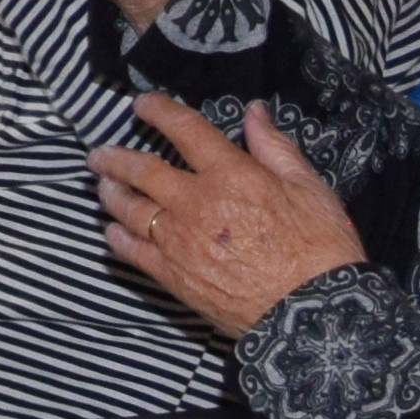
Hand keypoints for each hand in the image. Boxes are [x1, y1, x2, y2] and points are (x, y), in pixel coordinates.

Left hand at [93, 97, 371, 343]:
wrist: (312, 313)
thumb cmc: (320, 248)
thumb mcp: (308, 186)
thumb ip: (274, 147)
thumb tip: (255, 112)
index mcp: (231, 174)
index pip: (184, 130)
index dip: (159, 111)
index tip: (143, 104)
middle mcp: (196, 203)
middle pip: (142, 171)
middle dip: (116, 158)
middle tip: (100, 153)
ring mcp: (180, 242)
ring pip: (131, 210)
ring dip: (111, 194)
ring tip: (103, 186)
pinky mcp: (174, 277)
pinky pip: (134, 252)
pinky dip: (118, 238)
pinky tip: (112, 232)